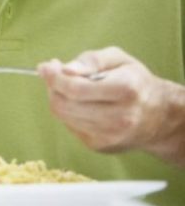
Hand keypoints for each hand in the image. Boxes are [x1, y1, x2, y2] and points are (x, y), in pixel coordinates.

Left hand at [38, 47, 184, 163]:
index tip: (46, 66)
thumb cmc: (135, 82)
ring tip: (68, 87)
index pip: (76, 89)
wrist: (158, 116)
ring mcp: (110, 136)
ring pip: (64, 116)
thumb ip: (91, 60)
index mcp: (126, 90)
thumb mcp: (118, 59)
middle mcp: (120, 117)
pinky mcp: (101, 146)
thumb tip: (64, 69)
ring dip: (57, 98)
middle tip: (53, 74)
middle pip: (64, 104)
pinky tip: (80, 103)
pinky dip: (68, 112)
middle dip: (52, 87)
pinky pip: (70, 126)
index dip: (54, 77)